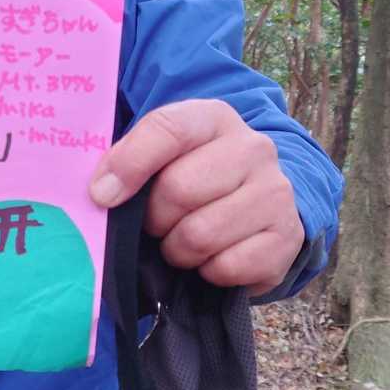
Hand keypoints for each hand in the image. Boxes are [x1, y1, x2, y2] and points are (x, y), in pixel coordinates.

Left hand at [89, 99, 303, 295]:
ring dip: (178, 250)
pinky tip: (213, 257)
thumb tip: (102, 192)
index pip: (168, 128)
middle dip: (154, 218)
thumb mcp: (161, 157)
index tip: (102, 195)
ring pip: (200, 235)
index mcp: (214, 118)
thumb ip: (128, 162)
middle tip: (157, 224)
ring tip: (183, 241)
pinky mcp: (287, 238)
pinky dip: (208, 272)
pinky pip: (227, 267)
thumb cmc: (192, 179)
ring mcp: (276, 193)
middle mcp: (253, 148)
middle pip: (179, 189)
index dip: (129, 164)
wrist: (257, 207)